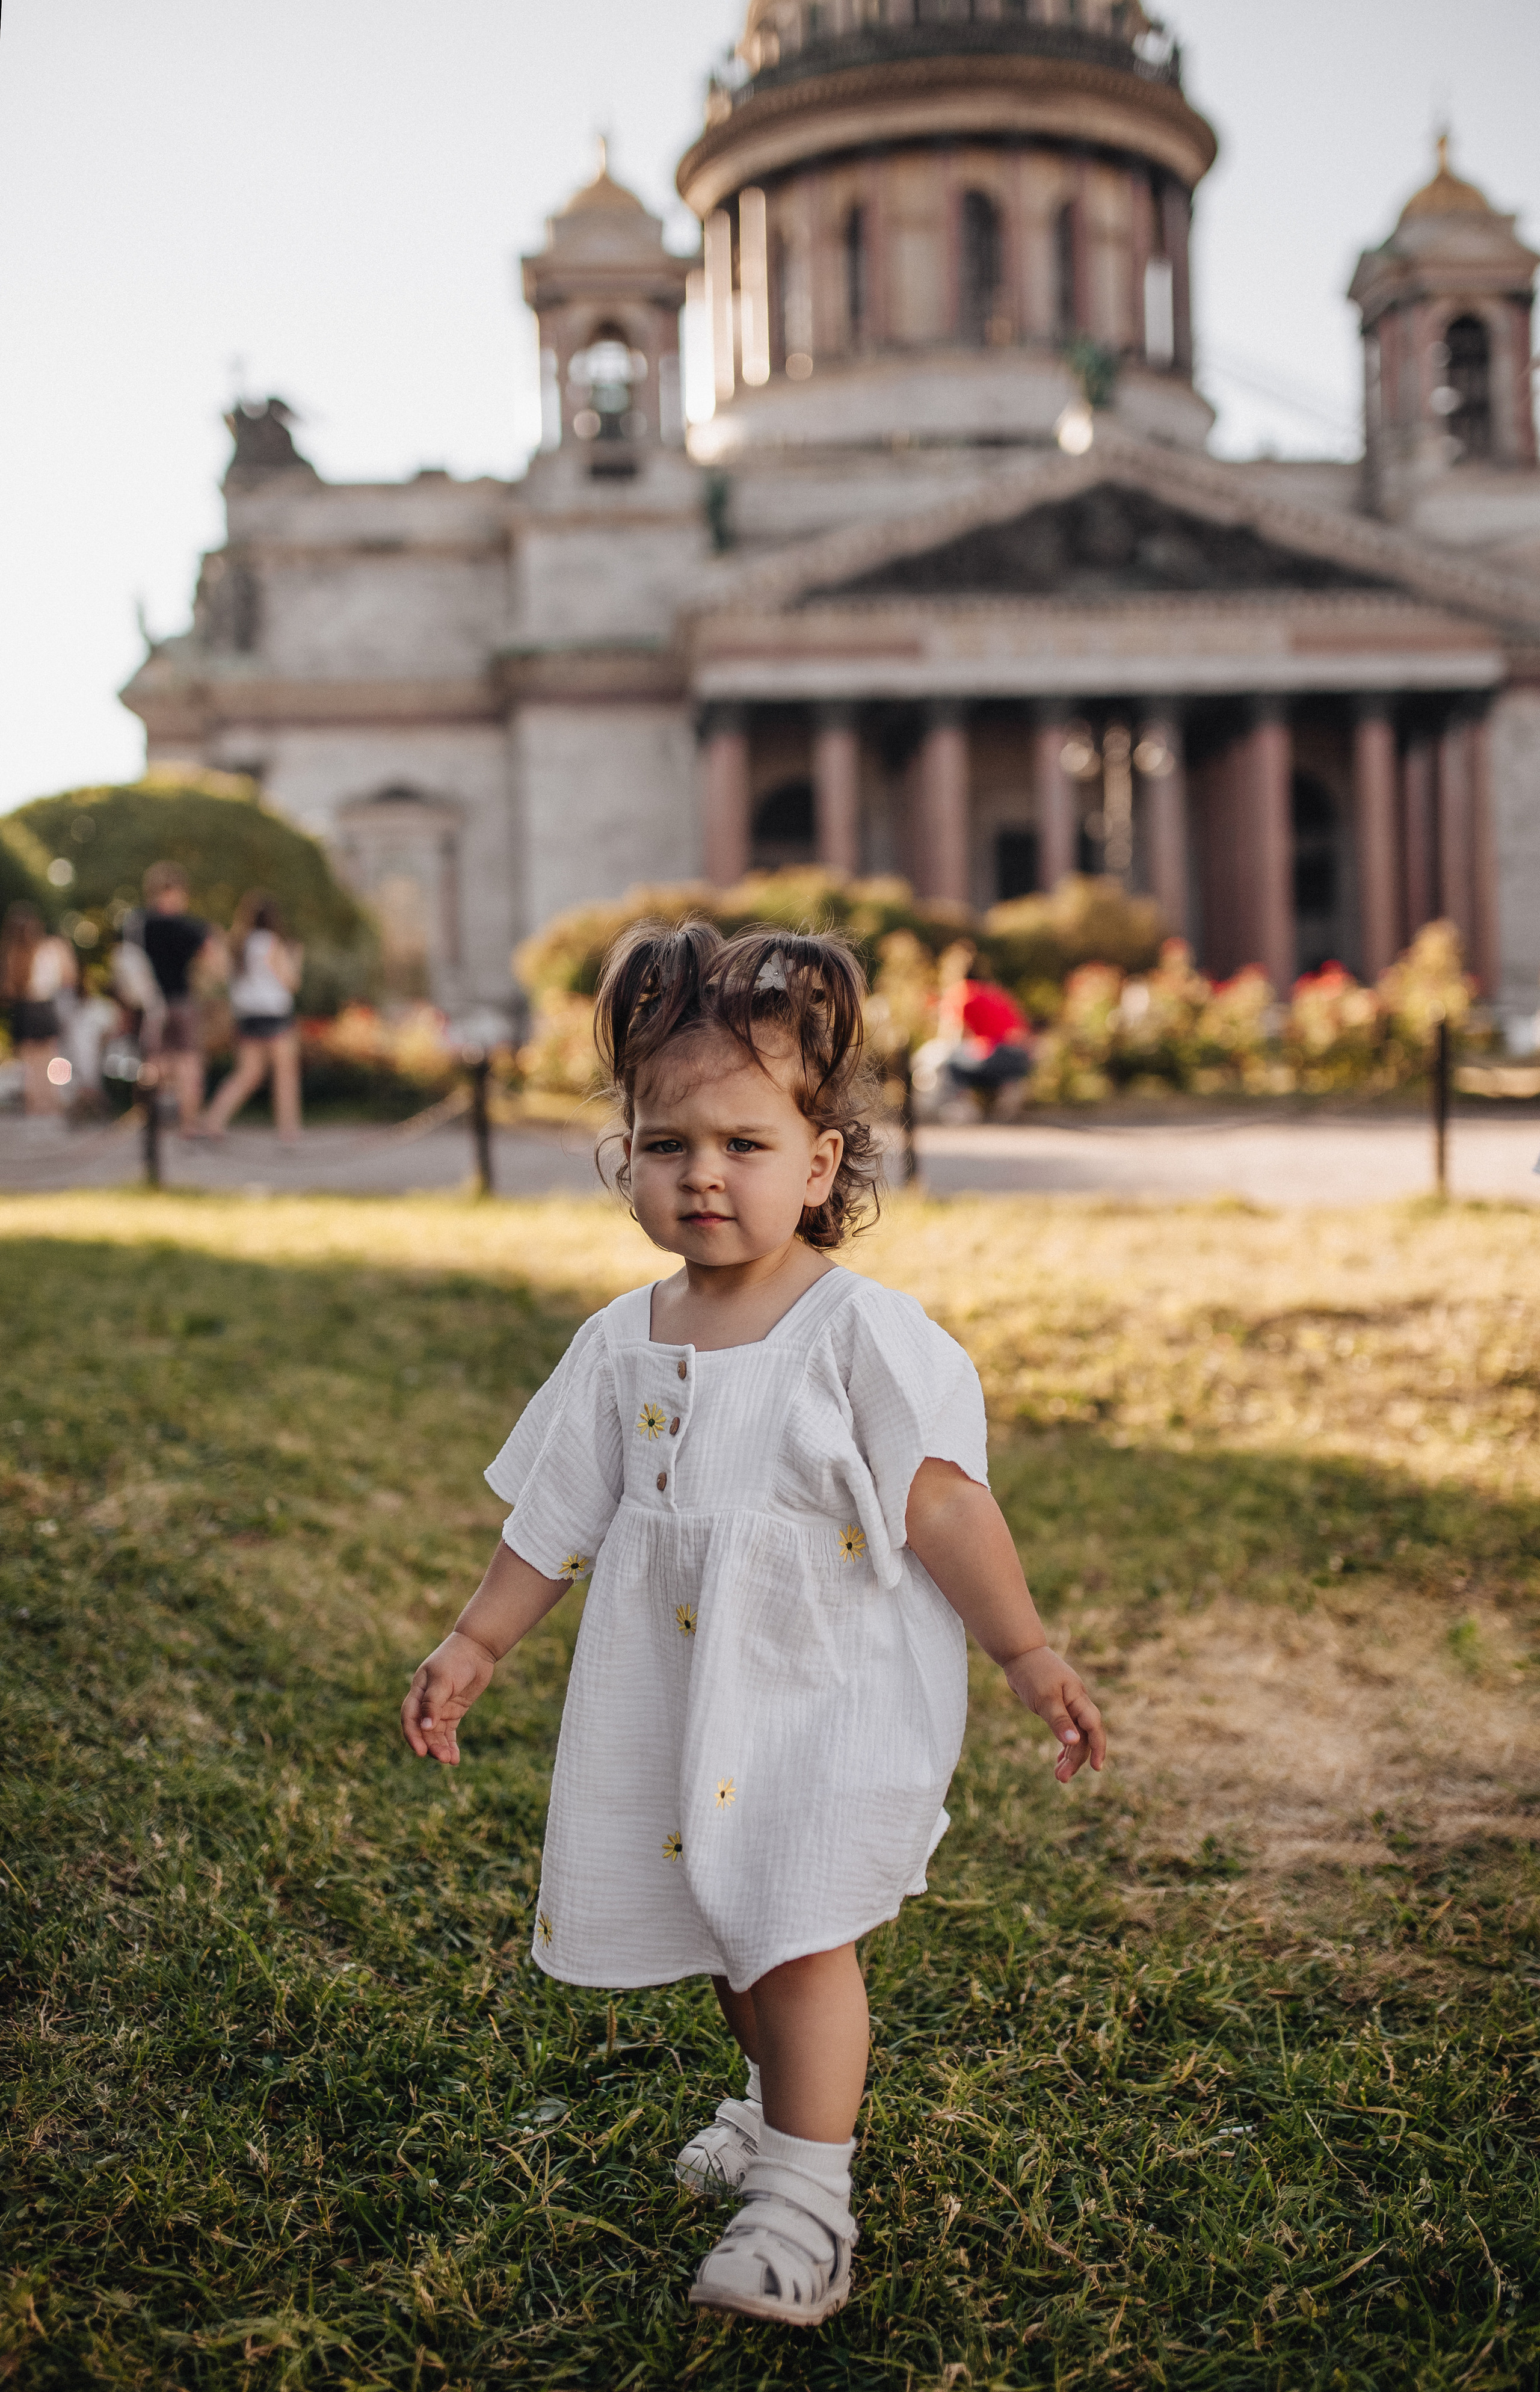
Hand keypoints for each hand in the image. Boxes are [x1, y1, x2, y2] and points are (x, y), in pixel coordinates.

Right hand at [400, 1630, 496, 1764]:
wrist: (477, 1649)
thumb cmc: (456, 1660)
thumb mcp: (443, 1680)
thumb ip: (433, 1703)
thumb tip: (425, 1727)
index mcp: (418, 1692)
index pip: (410, 1718)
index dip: (413, 1736)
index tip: (421, 1752)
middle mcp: (426, 1702)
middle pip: (423, 1730)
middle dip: (431, 1746)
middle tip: (443, 1758)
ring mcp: (440, 1708)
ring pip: (436, 1734)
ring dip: (441, 1747)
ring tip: (450, 1760)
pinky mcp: (454, 1711)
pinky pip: (449, 1732)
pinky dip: (451, 1744)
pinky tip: (455, 1757)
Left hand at [1003, 1646, 1105, 1782]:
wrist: (1020, 1653)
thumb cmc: (1033, 1672)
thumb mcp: (1044, 1698)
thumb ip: (1059, 1719)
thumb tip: (1074, 1740)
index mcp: (1078, 1698)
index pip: (1094, 1727)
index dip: (1098, 1747)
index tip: (1096, 1768)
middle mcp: (1077, 1702)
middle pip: (1084, 1735)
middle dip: (1076, 1758)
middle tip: (1061, 1778)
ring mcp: (1068, 1704)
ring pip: (1075, 1735)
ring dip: (1069, 1755)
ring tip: (1059, 1775)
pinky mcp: (1057, 1707)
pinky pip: (1066, 1729)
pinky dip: (1064, 1744)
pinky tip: (1059, 1758)